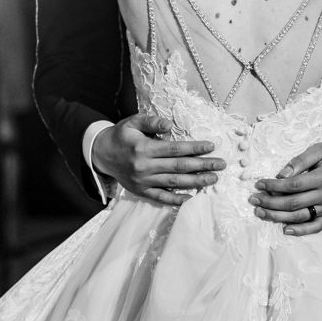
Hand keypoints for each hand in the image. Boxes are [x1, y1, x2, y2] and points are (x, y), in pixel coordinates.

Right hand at [92, 113, 222, 205]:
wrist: (100, 154)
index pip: (175, 149)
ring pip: (174, 182)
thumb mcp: (132, 122)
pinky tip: (191, 198)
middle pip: (179, 166)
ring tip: (213, 179)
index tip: (212, 146)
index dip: (195, 148)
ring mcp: (143, 181)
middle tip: (221, 164)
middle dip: (203, 165)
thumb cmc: (121, 136)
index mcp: (144, 148)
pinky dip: (176, 199)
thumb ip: (151, 121)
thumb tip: (169, 124)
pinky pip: (161, 197)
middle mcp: (144, 166)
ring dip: (196, 181)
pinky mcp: (141, 191)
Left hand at [250, 140, 321, 235]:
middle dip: (269, 202)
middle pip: (293, 203)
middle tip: (253, 199)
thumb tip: (281, 174)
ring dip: (277, 217)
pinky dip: (300, 231)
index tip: (259, 184)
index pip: (293, 185)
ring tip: (260, 212)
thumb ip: (301, 160)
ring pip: (300, 217)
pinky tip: (285, 230)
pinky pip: (316, 227)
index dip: (273, 186)